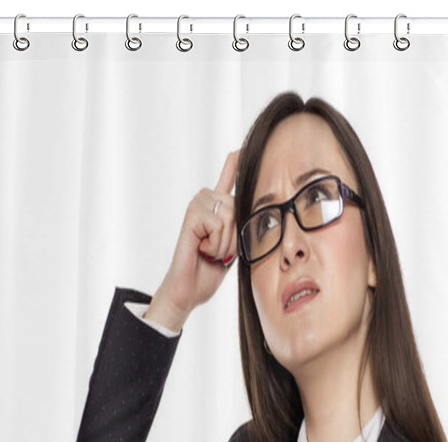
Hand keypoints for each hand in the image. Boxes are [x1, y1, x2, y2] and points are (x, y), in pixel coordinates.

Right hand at [146, 150, 240, 330]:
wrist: (189, 289)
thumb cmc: (210, 269)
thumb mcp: (234, 244)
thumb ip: (241, 224)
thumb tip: (258, 207)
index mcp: (218, 205)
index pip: (230, 175)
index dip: (238, 160)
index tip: (246, 145)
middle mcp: (207, 199)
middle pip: (241, 206)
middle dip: (236, 236)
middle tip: (218, 250)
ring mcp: (198, 203)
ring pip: (231, 217)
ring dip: (225, 243)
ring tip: (209, 250)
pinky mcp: (192, 213)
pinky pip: (219, 224)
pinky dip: (215, 244)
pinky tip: (201, 249)